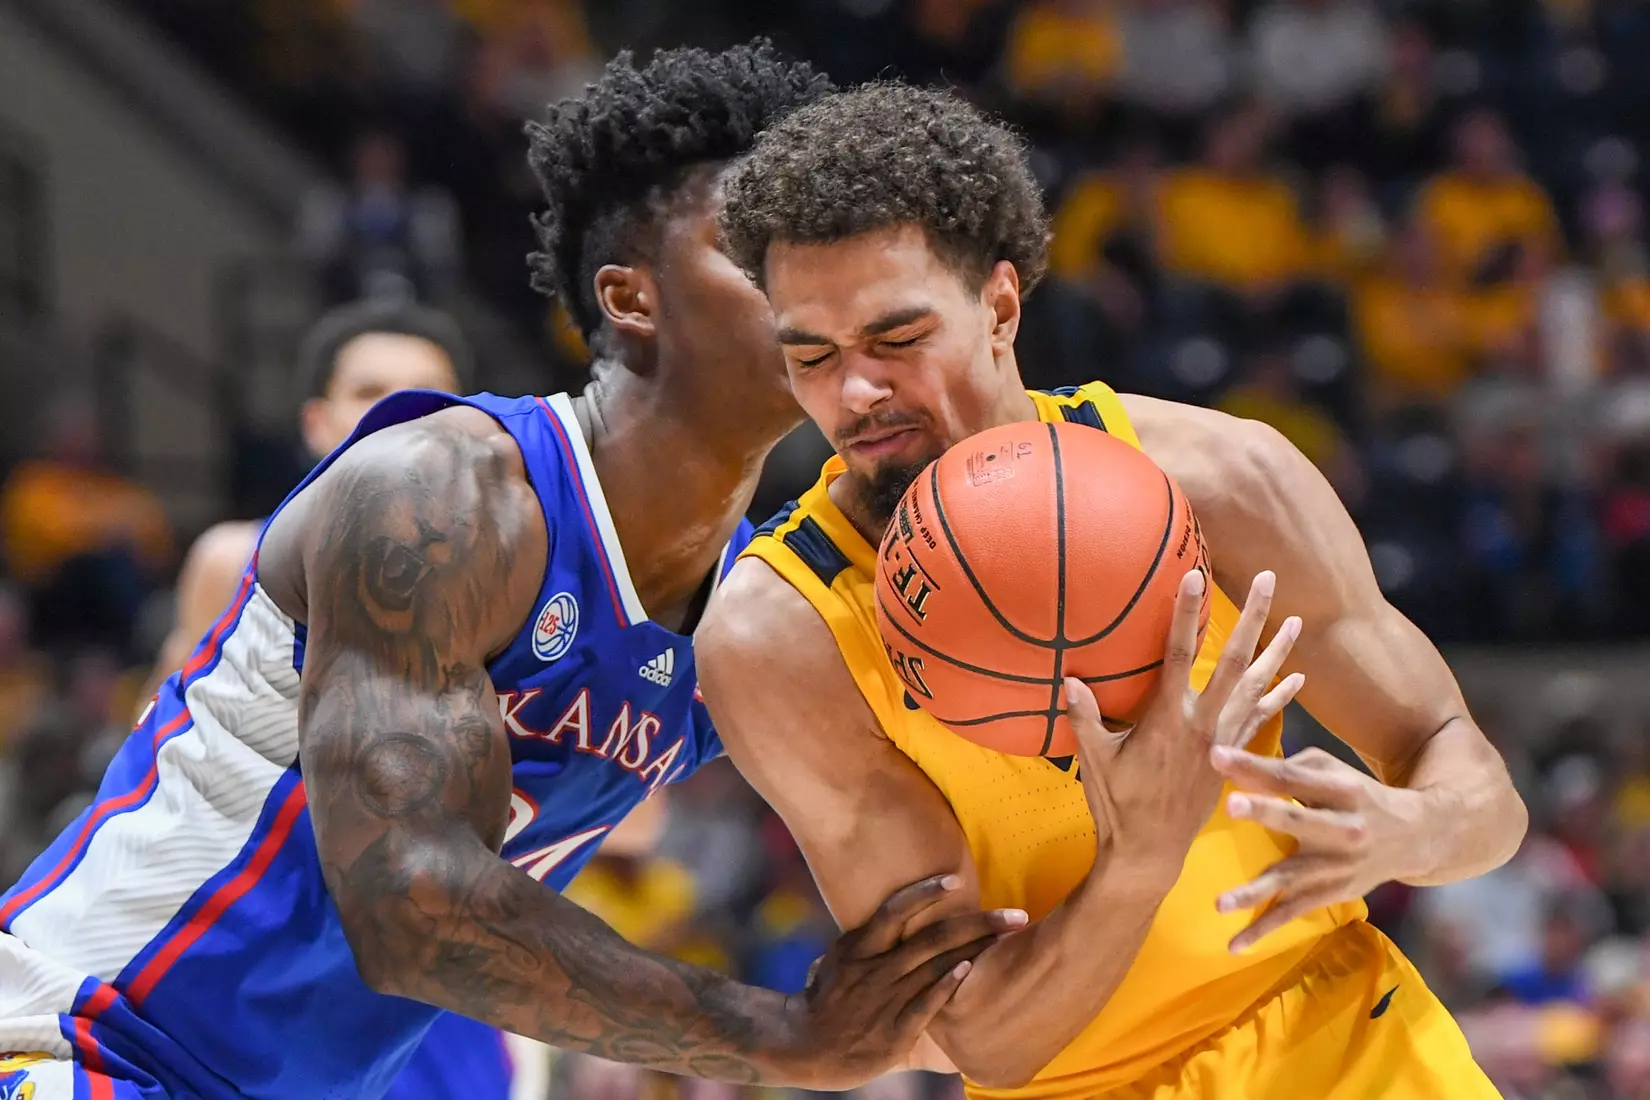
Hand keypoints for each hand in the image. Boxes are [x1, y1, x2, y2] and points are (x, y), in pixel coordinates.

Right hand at [783, 873, 1027, 1088]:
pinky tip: (970, 974)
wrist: (801, 1047)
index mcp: (859, 947)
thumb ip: (866, 942)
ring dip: (976, 952)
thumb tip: (889, 917)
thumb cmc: (824, 1000)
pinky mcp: (893, 1032)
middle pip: (933, 937)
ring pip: (936, 967)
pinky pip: (926, 1005)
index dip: (925, 892)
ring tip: (1009, 940)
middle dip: (980, 923)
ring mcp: (884, 999)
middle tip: (1017, 916)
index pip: (894, 909)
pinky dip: (948, 987)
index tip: (956, 879)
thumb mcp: (837, 961)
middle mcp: (874, 968)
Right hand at [1068, 569, 1304, 882]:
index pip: (1176, 655)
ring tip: (1299, 621)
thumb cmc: (1117, 805)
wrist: (1150, 852)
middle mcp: (1203, 725)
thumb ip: (1086, 718)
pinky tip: (1295, 678)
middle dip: (1254, 619)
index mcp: (1167, 720)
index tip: (1193, 577)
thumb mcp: (1094, 760)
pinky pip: (1262, 720)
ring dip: (1279, 653)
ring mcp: (1222, 742)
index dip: (1184, 615)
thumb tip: (1069, 678)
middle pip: (1234, 662)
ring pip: (1257, 688)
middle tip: (1269, 580)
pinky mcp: (1231, 758)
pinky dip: (1280, 697)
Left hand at [1212, 746, 1426, 952]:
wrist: (1414, 837)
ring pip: (1291, 878)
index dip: (1256, 765)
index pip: (1293, 776)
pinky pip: (1292, 912)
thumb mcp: (1332, 773)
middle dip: (1266, 811)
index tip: (1217, 756)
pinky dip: (1264, 929)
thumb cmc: (1357, 796)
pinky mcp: (1330, 894)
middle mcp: (1344, 829)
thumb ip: (1288, 770)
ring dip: (1254, 892)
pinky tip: (1234, 944)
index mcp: (1343, 790)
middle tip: (1231, 804)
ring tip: (1219, 904)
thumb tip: (1234, 770)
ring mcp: (1336, 867)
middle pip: (1299, 820)